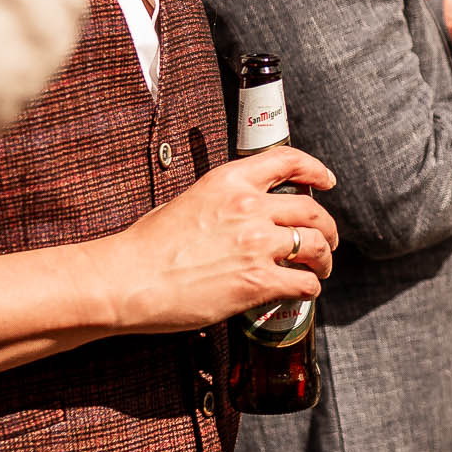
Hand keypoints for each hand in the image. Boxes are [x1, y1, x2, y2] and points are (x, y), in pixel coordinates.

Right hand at [88, 146, 339, 334]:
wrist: (124, 280)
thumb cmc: (146, 247)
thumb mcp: (189, 201)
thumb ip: (225, 201)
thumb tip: (247, 214)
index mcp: (230, 181)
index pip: (287, 160)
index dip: (315, 170)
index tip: (326, 181)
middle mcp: (250, 207)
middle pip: (312, 211)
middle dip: (327, 228)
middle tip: (327, 240)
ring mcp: (256, 244)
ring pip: (315, 246)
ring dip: (323, 259)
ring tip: (320, 269)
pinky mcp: (257, 281)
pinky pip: (303, 283)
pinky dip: (310, 288)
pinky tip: (304, 291)